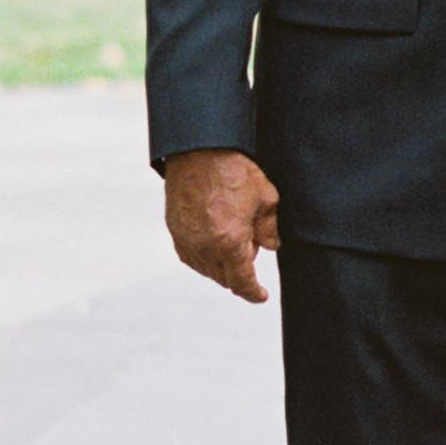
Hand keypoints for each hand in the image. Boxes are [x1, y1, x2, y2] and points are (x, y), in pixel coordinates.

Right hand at [163, 148, 279, 303]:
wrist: (199, 149)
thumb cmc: (235, 170)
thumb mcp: (266, 198)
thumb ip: (270, 229)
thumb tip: (271, 247)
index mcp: (229, 243)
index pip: (242, 282)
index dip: (253, 293)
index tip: (261, 296)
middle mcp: (204, 247)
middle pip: (223, 278)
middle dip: (240, 275)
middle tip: (252, 251)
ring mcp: (186, 239)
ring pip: (205, 269)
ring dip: (221, 266)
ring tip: (234, 243)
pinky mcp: (174, 229)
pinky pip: (190, 255)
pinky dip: (203, 257)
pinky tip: (214, 244)